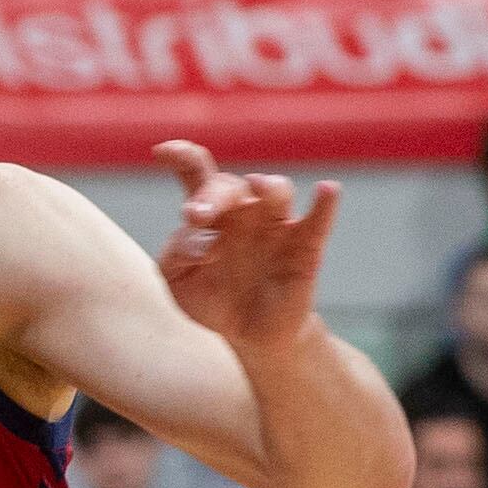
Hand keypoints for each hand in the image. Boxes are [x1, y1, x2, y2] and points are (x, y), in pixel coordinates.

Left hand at [152, 140, 341, 360]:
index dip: (182, 156)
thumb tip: (197, 241)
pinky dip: (325, 203)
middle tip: (197, 216)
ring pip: (276, 191)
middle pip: (231, 185)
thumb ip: (173, 257)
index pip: (197, 173)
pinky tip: (326, 189)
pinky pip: (318, 220)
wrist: (251, 335)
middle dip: (214, 195)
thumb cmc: (213, 300)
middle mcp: (245, 211)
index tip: (161, 152)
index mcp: (211, 214)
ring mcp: (277, 225)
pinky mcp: (305, 247)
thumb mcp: (179, 283)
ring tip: (257, 186)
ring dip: (266, 186)